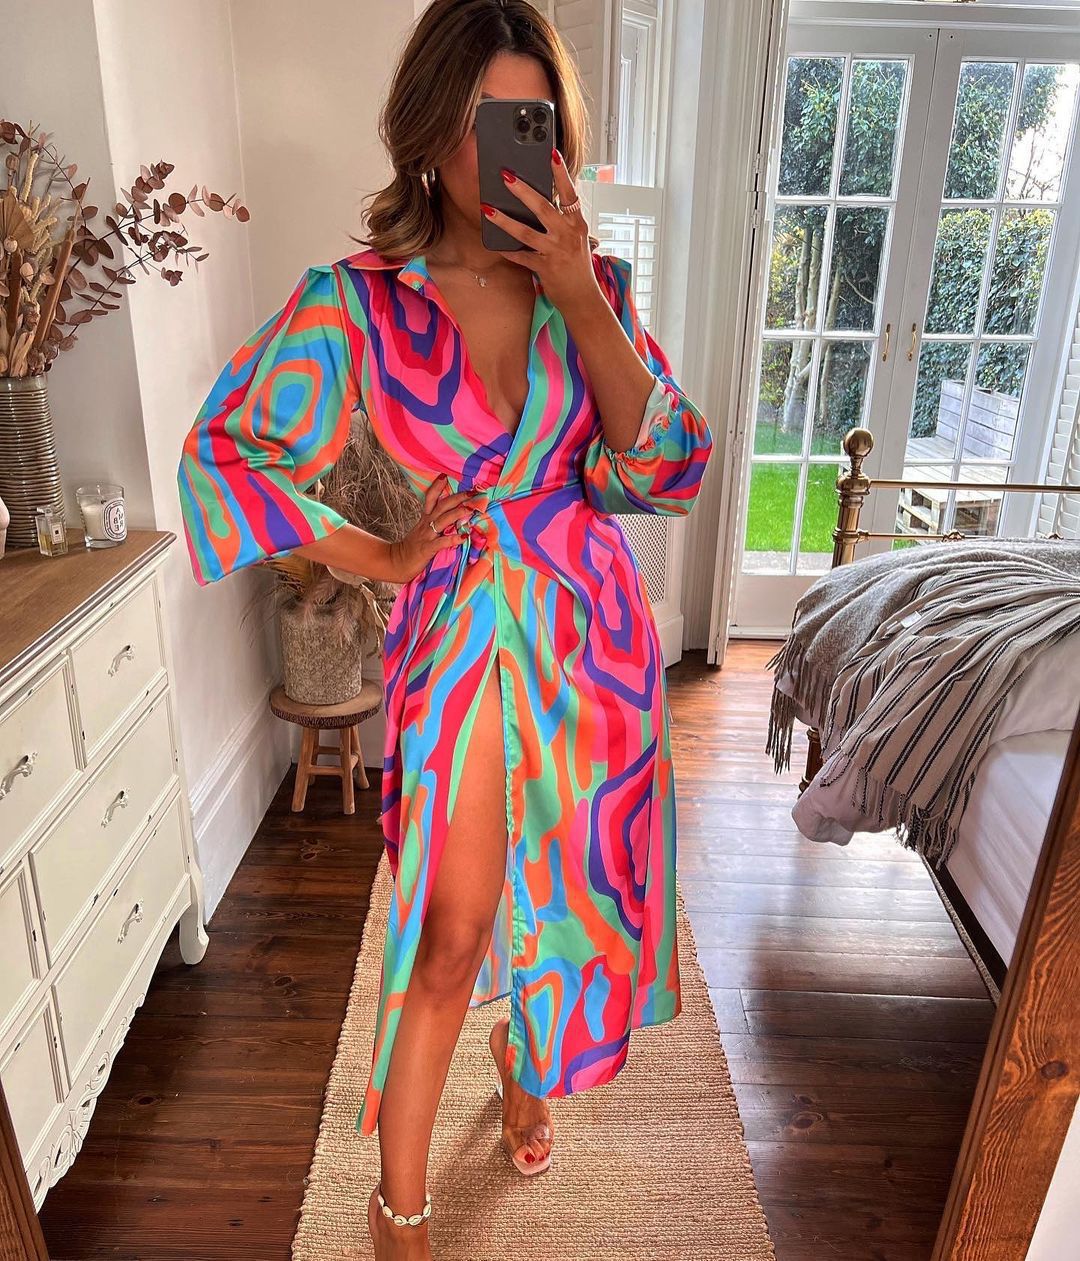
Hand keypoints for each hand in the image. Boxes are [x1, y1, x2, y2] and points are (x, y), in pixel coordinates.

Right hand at [383, 473, 481, 583]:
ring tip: (470, 509)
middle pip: (442, 506)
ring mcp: (426, 536)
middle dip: (457, 498)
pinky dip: (452, 539)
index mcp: (425, 518)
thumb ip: (435, 523)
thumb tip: (454, 516)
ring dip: (457, 514)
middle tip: (471, 491)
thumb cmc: (413, 547)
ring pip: (442, 521)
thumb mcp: (422, 531)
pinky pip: (441, 543)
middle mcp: (426, 524)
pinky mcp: (427, 549)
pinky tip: (463, 537)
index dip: (437, 487)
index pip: (430, 498)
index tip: (446, 476)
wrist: (397, 562)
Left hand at [481, 147, 601, 314]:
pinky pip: (521, 256)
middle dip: (522, 190)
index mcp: (577, 223)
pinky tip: (494, 243)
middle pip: (543, 207)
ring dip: (504, 219)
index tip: (551, 154)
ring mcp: (555, 251)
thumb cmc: (578, 267)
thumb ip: (563, 220)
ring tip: (487, 208)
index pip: (570, 193)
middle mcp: (568, 234)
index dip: (561, 173)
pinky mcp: (544, 268)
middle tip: (505, 175)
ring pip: (526, 232)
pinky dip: (507, 250)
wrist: (583, 298)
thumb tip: (542, 201)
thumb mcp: (576, 239)